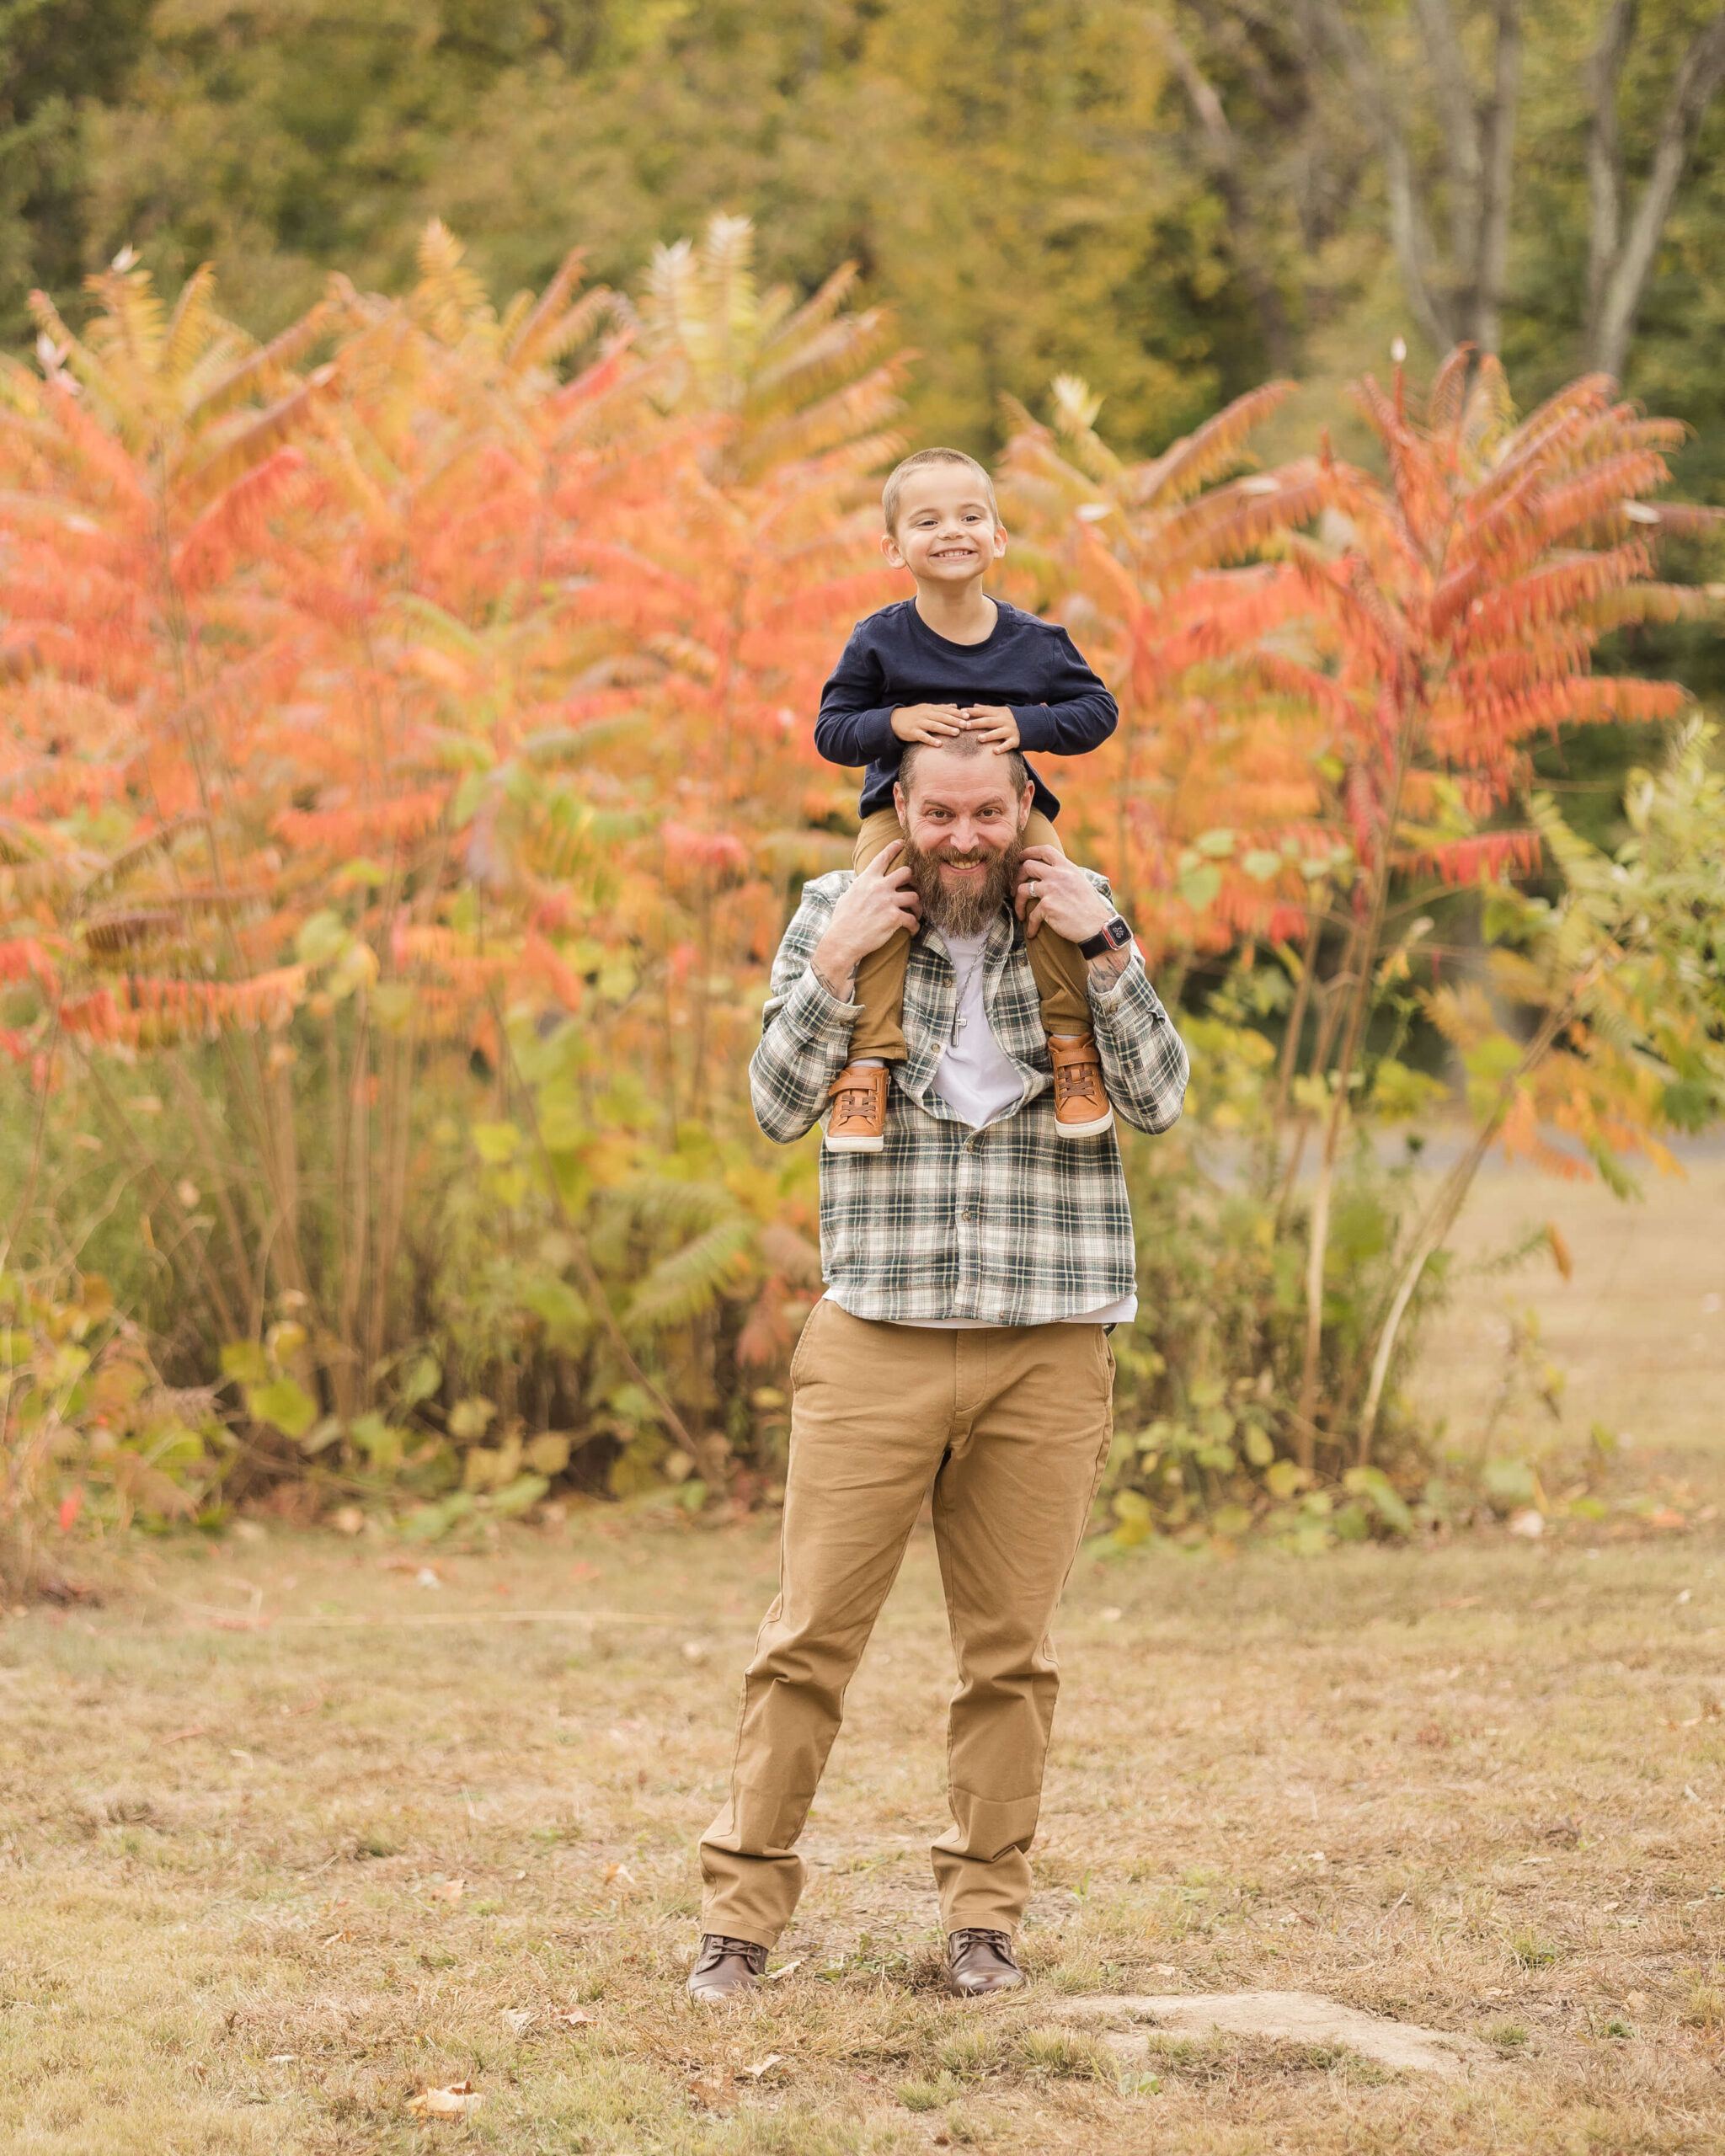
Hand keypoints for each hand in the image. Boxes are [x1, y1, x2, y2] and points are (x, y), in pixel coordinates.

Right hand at [813, 839, 920, 991]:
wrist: (842, 941)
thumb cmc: (842, 921)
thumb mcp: (848, 896)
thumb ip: (860, 887)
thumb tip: (863, 884)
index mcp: (867, 879)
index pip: (883, 857)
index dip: (894, 847)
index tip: (901, 843)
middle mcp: (879, 887)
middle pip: (907, 873)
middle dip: (913, 881)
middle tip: (915, 889)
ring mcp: (888, 901)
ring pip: (915, 896)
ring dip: (918, 906)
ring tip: (916, 914)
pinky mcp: (894, 918)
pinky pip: (913, 919)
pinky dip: (915, 926)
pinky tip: (912, 931)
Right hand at [891, 703, 964, 743]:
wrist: (894, 720)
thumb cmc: (914, 715)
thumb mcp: (927, 708)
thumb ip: (941, 708)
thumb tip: (955, 706)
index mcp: (930, 708)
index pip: (946, 710)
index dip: (957, 713)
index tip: (968, 716)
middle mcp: (925, 714)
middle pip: (942, 717)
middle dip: (955, 721)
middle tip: (967, 725)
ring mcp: (919, 723)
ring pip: (934, 725)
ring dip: (946, 729)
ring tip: (957, 733)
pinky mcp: (912, 732)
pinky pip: (923, 736)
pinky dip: (931, 740)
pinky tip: (940, 744)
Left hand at [962, 703, 1019, 751]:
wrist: (1032, 724)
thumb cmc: (1010, 718)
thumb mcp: (1000, 711)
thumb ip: (987, 709)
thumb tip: (974, 705)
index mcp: (998, 713)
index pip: (983, 711)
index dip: (972, 712)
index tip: (961, 712)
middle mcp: (1003, 721)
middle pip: (988, 721)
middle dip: (977, 723)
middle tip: (965, 726)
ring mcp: (1009, 730)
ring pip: (998, 732)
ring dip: (989, 736)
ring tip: (979, 739)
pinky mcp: (1015, 740)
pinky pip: (1008, 744)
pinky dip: (1002, 748)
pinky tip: (994, 751)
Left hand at [1015, 846, 1114, 945]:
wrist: (1097, 926)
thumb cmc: (1090, 908)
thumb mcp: (1080, 882)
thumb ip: (1065, 876)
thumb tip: (1051, 874)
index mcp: (1067, 868)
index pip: (1045, 850)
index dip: (1029, 852)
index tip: (1021, 858)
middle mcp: (1058, 875)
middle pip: (1028, 866)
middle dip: (1017, 877)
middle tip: (1015, 889)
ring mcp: (1051, 889)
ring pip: (1022, 889)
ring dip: (1017, 902)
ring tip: (1020, 912)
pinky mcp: (1047, 906)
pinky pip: (1031, 915)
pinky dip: (1030, 925)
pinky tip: (1032, 932)